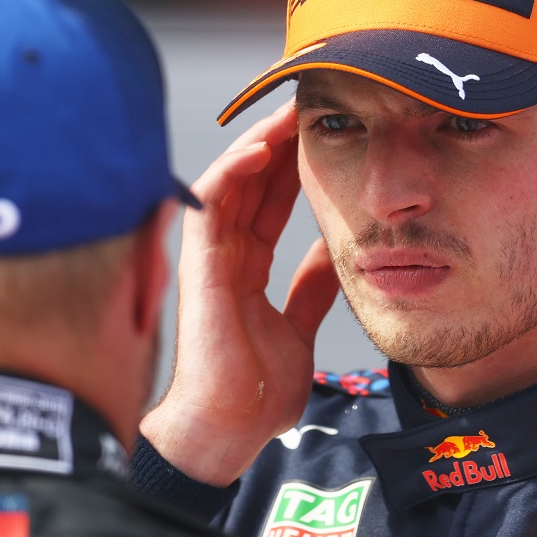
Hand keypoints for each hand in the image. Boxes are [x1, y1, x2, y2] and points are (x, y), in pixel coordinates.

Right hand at [139, 101, 339, 485]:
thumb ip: (311, 288)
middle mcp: (225, 256)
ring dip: (260, 143)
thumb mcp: (299, 328)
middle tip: (314, 104)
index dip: (295, 165)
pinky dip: (234, 172)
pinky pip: (211, 205)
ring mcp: (209, 259)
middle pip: (254, 182)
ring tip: (291, 111)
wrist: (227, 432)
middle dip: (281, 141)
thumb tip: (338, 251)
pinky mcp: (198, 267)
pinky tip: (262, 149)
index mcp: (246, 268)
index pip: (271, 200)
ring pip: (233, 182)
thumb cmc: (255, 391)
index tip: (328, 134)